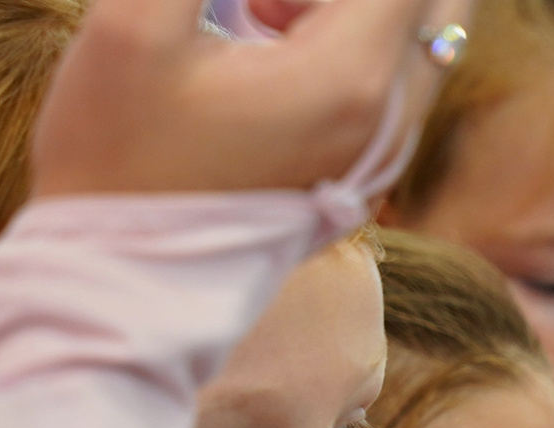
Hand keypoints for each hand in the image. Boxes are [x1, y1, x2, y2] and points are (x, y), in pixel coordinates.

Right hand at [32, 0, 468, 198]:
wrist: (122, 273)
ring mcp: (390, 154)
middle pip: (436, 2)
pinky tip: (268, 41)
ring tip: (257, 14)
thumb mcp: (132, 24)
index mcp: (349, 79)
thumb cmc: (116, 151)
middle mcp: (393, 121)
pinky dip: (355, 40)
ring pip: (422, 36)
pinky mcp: (371, 169)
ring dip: (354, 6)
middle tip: (265, 3)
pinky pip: (400, 78)